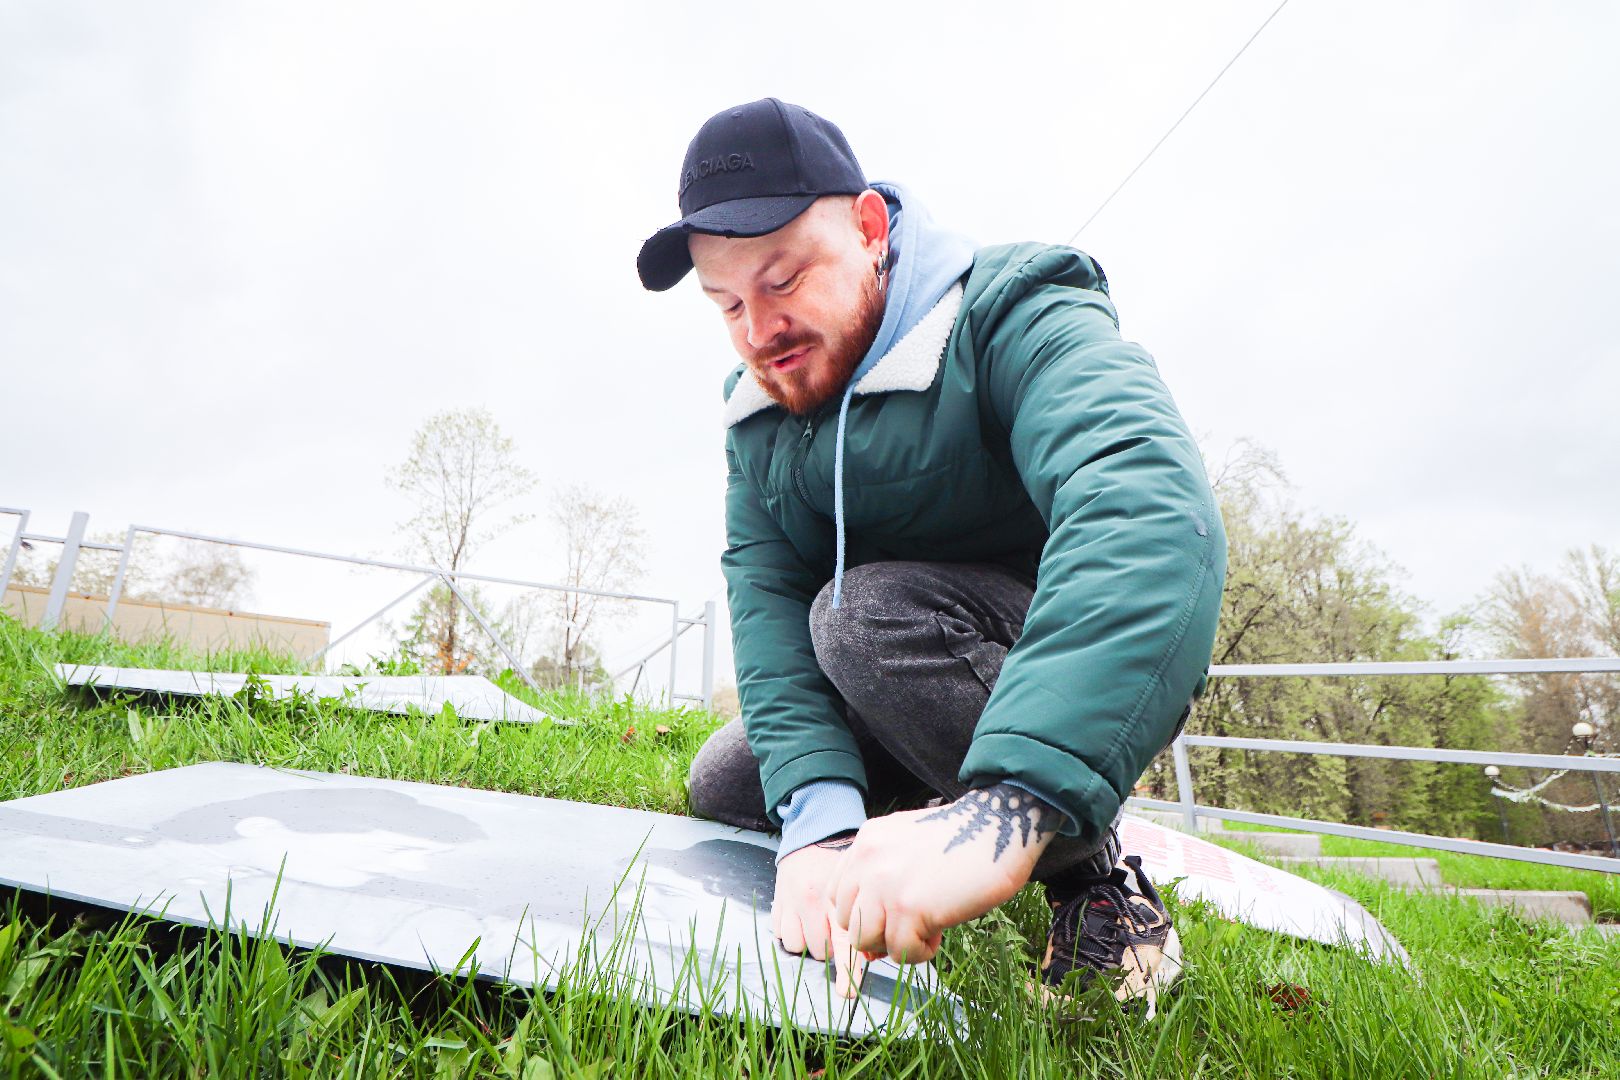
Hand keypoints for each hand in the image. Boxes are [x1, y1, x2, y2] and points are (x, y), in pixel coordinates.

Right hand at [770, 834, 867, 997]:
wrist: (810, 840)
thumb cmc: (840, 869)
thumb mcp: (856, 886)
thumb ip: (863, 917)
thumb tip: (871, 955)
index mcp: (839, 898)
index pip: (844, 940)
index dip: (847, 970)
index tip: (848, 993)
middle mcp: (813, 901)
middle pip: (821, 951)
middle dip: (830, 948)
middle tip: (834, 930)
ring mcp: (791, 903)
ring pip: (797, 946)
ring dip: (808, 942)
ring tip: (816, 923)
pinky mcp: (776, 904)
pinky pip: (780, 935)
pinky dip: (791, 932)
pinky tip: (800, 916)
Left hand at [829, 784, 1061, 966]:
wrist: (1000, 826)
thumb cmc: (963, 842)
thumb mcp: (909, 848)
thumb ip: (884, 882)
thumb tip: (870, 946)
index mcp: (867, 841)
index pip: (837, 893)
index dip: (861, 914)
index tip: (887, 918)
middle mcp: (868, 861)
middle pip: (847, 921)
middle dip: (878, 932)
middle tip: (910, 927)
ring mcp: (885, 884)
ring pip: (865, 940)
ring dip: (895, 945)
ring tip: (925, 931)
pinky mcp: (908, 908)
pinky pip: (900, 951)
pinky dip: (919, 953)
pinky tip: (938, 934)